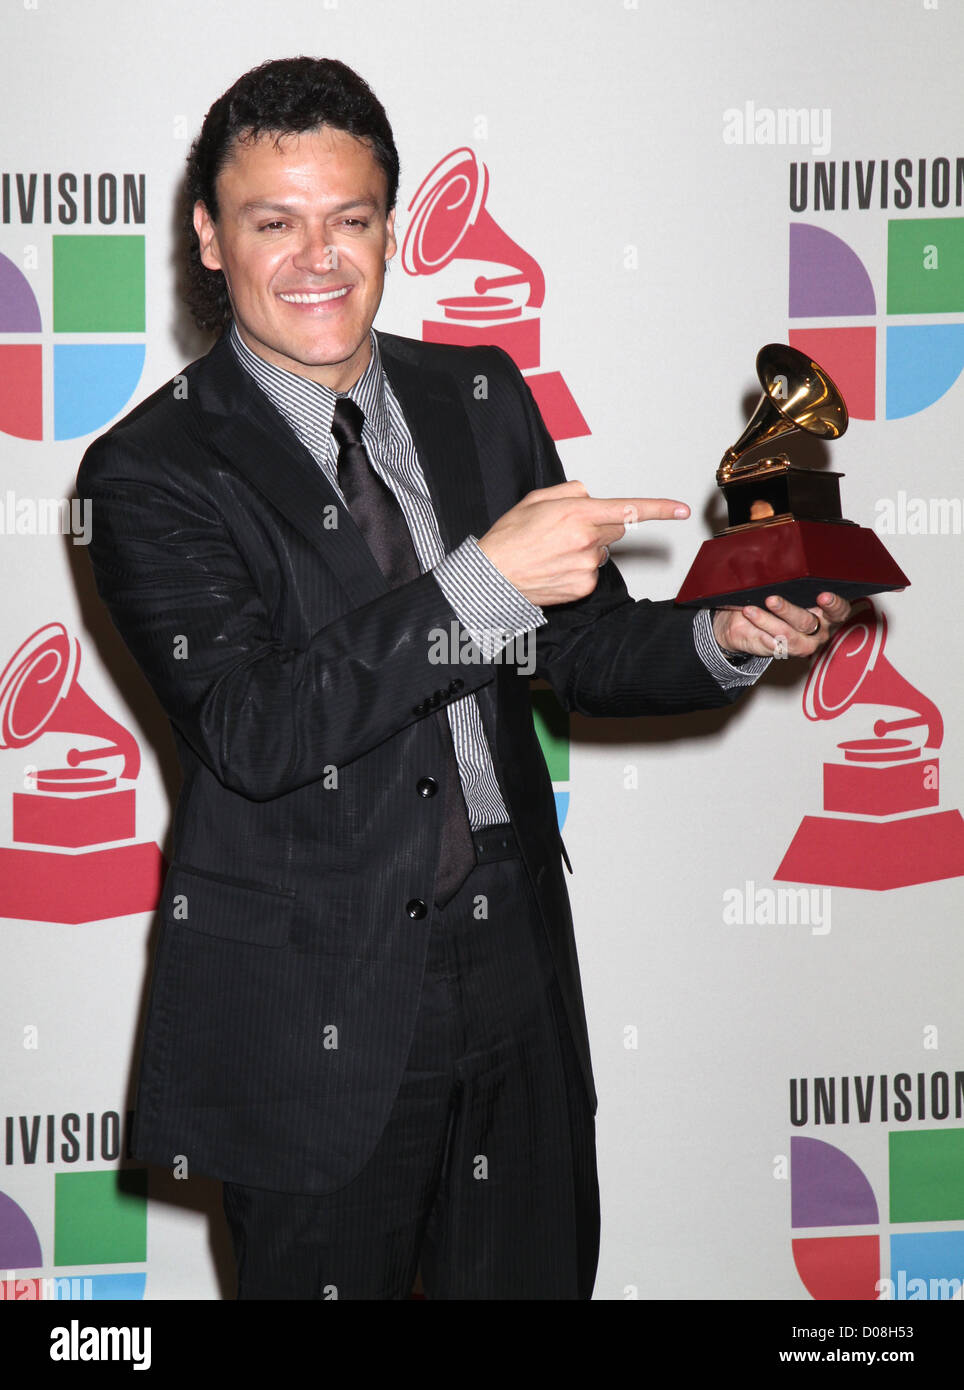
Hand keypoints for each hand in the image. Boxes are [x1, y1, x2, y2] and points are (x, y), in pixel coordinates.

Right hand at [477, 481, 690, 606]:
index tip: (680, 510)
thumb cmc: (508, 538)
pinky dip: (579, 569)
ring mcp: (587, 565)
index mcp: (576, 512)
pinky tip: (555, 567)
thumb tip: (589, 496)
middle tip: (566, 531)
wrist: (492, 577)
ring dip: (585, 549)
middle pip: (614, 528)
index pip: (629, 509)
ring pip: (601, 551)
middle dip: (598, 526)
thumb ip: (570, 492)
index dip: (659, 509)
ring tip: (553, 552)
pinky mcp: (584, 586)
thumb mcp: (535, 500)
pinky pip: (592, 572)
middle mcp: (586, 539)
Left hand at [712, 592, 851, 658]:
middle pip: (806, 622)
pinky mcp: (783, 653)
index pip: (839, 610)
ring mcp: (801, 645)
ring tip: (749, 610)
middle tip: (771, 600)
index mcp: (827, 614)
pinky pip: (771, 645)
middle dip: (787, 610)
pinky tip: (749, 625)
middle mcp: (818, 632)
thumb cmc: (776, 602)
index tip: (823, 596)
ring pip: (786, 635)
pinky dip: (758, 633)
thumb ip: (789, 584)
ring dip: (766, 621)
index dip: (834, 604)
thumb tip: (777, 570)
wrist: (749, 625)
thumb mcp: (785, 590)